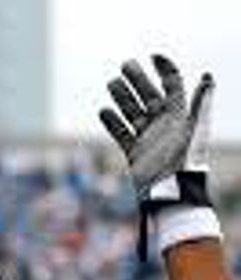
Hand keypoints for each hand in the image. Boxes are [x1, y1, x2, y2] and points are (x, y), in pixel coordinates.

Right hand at [99, 54, 213, 198]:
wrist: (170, 192)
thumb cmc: (185, 161)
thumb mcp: (194, 129)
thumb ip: (200, 103)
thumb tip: (207, 76)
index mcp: (179, 114)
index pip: (172, 85)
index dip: (164, 69)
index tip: (153, 57)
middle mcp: (163, 124)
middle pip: (148, 95)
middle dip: (138, 79)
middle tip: (126, 64)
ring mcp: (148, 137)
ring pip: (132, 112)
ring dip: (122, 97)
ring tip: (112, 83)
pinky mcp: (134, 152)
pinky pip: (121, 133)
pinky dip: (111, 123)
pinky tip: (104, 111)